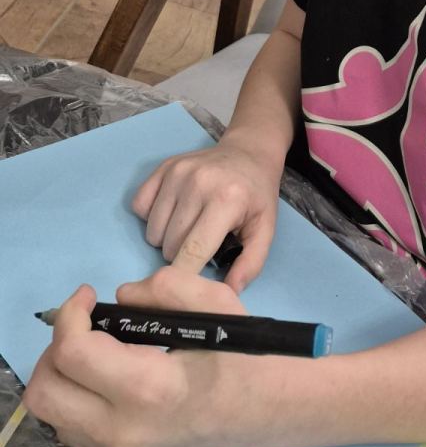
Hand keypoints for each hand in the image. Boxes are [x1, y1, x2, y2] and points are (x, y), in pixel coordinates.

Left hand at [23, 273, 248, 446]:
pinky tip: (103, 374)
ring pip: (50, 414)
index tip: (89, 295)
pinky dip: (72, 395)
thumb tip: (120, 297)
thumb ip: (163, 286)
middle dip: (56, 346)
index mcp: (149, 387)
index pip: (73, 353)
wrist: (268, 410)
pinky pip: (68, 427)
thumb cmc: (244, 354)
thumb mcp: (215, 301)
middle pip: (46, 392)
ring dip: (61, 372)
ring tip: (93, 346)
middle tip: (85, 323)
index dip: (70, 314)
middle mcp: (123, 428)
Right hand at [132, 134, 281, 291]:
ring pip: (153, 232)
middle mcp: (198, 183)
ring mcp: (177, 173)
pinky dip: (152, 217)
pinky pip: (139, 207)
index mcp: (225, 200)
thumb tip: (228, 294)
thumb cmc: (256, 195)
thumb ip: (251, 263)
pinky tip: (174, 212)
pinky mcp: (163, 167)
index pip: (193, 251)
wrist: (249, 152)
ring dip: (166, 239)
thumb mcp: (265, 228)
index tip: (189, 287)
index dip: (187, 276)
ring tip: (190, 228)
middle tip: (201, 244)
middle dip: (182, 255)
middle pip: (170, 245)